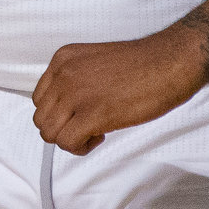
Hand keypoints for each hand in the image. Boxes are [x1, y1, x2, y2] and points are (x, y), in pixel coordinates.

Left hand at [32, 29, 208, 153]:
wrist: (169, 62)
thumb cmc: (142, 65)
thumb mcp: (95, 64)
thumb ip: (76, 80)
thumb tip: (68, 109)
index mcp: (62, 60)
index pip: (40, 99)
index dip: (59, 114)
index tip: (79, 115)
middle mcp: (63, 75)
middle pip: (41, 117)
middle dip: (62, 129)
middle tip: (87, 128)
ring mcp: (76, 93)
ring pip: (49, 132)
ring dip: (70, 140)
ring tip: (94, 133)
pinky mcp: (93, 113)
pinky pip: (67, 142)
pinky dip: (80, 147)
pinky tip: (100, 136)